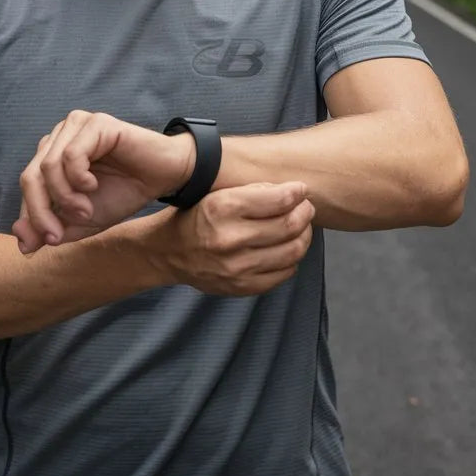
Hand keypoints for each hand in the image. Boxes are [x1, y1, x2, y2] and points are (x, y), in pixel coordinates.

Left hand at [12, 110, 194, 253]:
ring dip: (65, 197)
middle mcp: (60, 135)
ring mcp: (76, 125)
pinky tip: (93, 187)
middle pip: (30, 176)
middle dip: (42, 212)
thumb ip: (51, 230)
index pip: (26, 185)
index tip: (50, 241)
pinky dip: (79, 179)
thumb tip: (20, 241)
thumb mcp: (81, 221)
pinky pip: (72, 154)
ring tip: (85, 209)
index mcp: (51, 154)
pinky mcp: (96, 123)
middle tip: (61, 233)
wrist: (162, 178)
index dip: (32, 216)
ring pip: (48, 166)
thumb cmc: (122, 193)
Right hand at [148, 181, 314, 296]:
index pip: (277, 200)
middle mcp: (230, 238)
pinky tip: (286, 248)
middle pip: (289, 226)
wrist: (168, 252)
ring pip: (292, 251)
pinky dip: (292, 258)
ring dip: (304, 235)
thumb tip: (290, 193)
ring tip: (301, 226)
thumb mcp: (216, 193)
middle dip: (305, 213)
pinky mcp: (242, 287)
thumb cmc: (196, 216)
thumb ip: (252, 191)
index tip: (301, 189)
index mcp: (222, 207)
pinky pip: (283, 273)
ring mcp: (237, 267)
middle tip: (306, 207)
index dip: (297, 193)